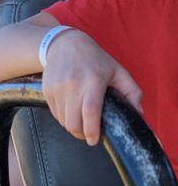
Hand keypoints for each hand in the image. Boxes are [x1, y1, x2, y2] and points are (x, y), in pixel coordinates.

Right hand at [42, 30, 142, 145]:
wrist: (64, 45)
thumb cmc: (94, 59)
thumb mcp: (118, 71)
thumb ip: (132, 92)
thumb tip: (138, 114)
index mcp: (93, 80)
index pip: (90, 111)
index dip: (91, 130)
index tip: (94, 140)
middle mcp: (72, 84)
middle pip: (73, 121)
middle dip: (80, 133)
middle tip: (88, 134)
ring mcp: (57, 88)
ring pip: (62, 120)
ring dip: (72, 126)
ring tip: (80, 121)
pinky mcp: (47, 90)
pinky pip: (55, 113)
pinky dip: (63, 117)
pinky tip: (71, 110)